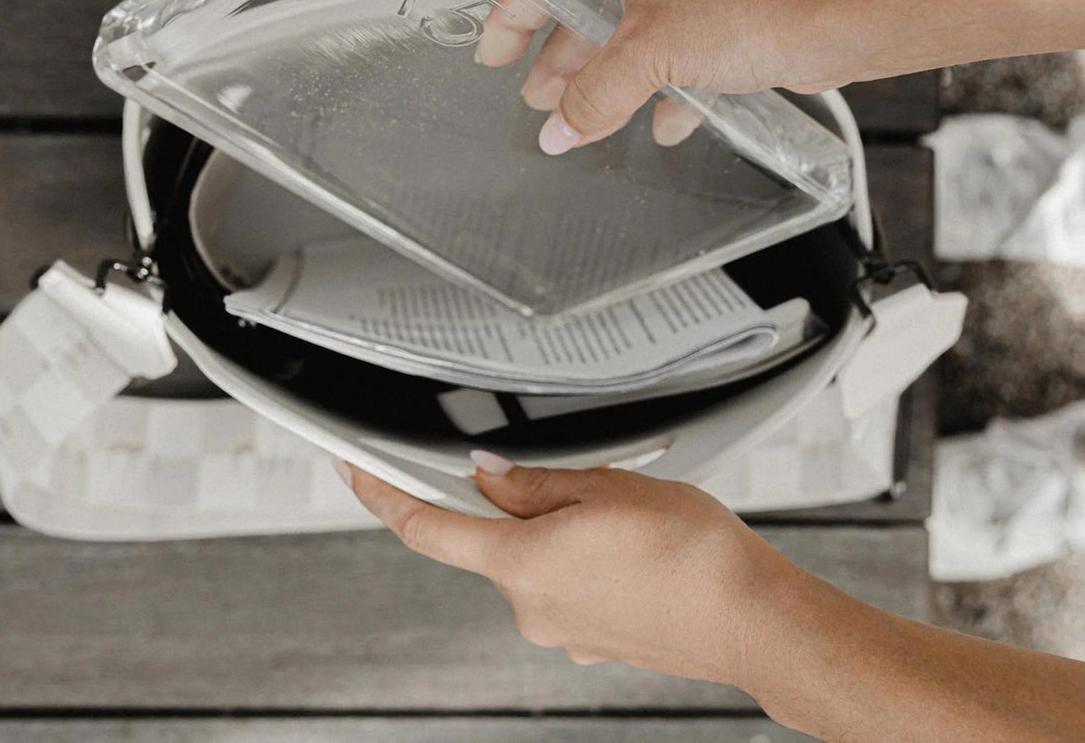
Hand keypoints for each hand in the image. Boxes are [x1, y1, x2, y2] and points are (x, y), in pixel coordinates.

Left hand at [341, 453, 790, 687]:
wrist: (752, 619)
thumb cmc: (691, 554)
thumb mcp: (604, 488)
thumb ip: (532, 483)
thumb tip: (487, 475)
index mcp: (522, 563)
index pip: (428, 528)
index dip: (383, 495)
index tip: (355, 471)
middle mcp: (531, 606)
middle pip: (489, 539)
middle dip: (514, 500)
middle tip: (573, 475)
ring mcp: (560, 629)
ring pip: (533, 558)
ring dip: (556, 527)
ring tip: (622, 511)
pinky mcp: (589, 637)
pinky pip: (564, 582)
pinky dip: (580, 555)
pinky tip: (629, 543)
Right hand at [476, 0, 849, 151]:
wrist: (845, 15)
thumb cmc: (757, 5)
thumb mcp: (650, 57)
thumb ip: (593, 96)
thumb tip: (559, 130)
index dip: (514, 8)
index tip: (499, 48)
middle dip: (565, 49)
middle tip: (540, 89)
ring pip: (637, 7)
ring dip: (613, 62)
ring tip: (587, 108)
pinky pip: (681, 18)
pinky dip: (666, 63)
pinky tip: (661, 116)